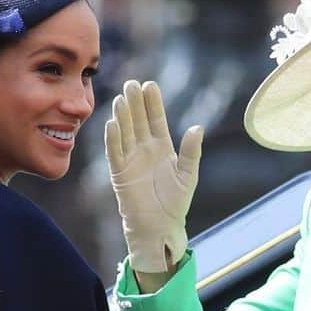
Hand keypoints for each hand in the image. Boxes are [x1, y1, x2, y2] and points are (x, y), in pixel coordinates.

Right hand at [105, 80, 202, 273]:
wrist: (160, 226)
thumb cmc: (175, 202)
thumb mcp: (189, 175)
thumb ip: (192, 151)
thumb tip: (197, 127)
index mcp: (162, 147)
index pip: (156, 120)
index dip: (153, 103)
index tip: (150, 85)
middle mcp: (144, 149)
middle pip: (138, 121)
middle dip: (135, 103)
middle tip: (132, 83)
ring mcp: (131, 160)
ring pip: (125, 133)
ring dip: (123, 116)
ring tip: (122, 98)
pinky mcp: (120, 173)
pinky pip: (115, 152)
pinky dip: (113, 138)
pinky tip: (112, 123)